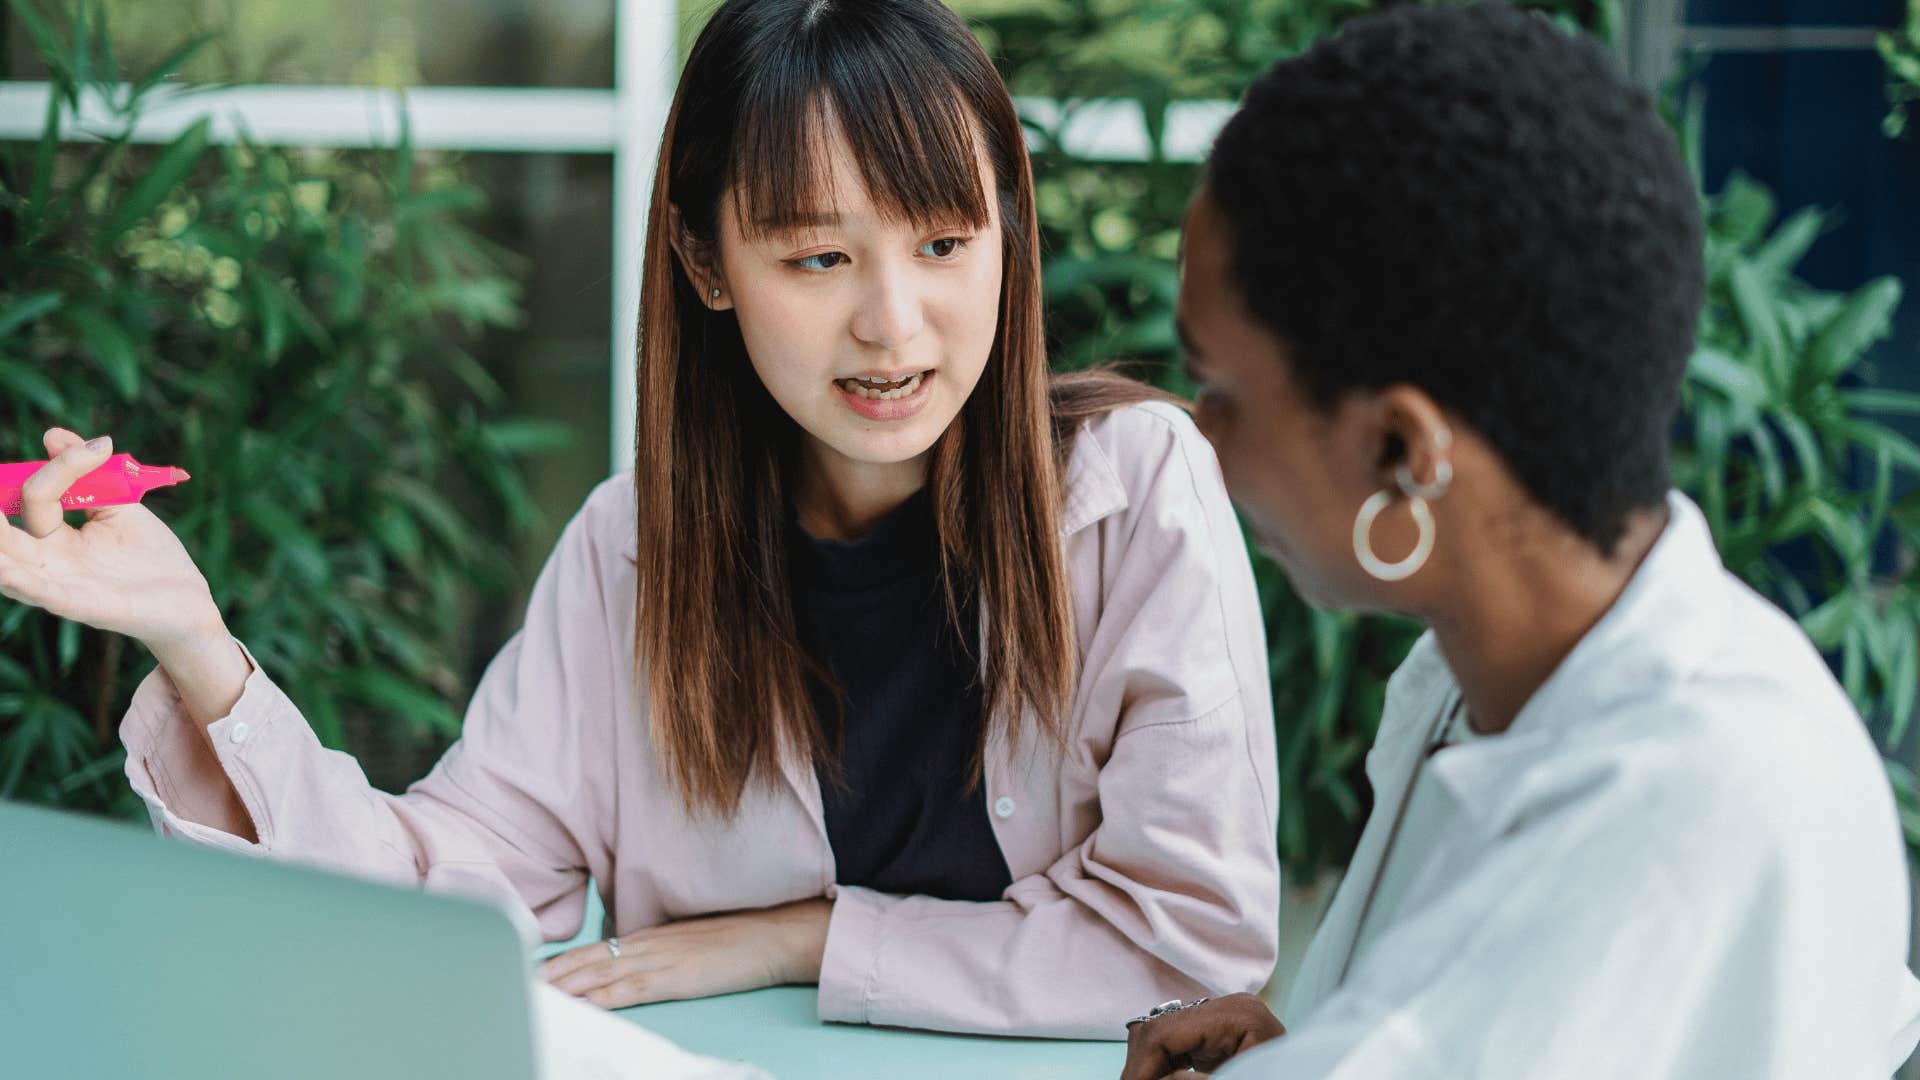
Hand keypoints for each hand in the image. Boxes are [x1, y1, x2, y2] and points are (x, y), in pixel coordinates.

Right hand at [0, 428, 219, 648]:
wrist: (189, 601)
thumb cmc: (151, 556)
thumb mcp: (120, 507)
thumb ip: (87, 475)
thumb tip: (53, 434)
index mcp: (55, 537)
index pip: (38, 497)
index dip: (63, 469)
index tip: (103, 447)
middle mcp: (51, 561)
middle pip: (6, 538)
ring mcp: (66, 585)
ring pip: (14, 570)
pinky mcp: (87, 607)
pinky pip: (50, 596)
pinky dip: (26, 585)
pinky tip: (6, 572)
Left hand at [540, 897, 832, 1009]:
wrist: (774, 936)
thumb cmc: (737, 942)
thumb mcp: (689, 944)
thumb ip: (658, 954)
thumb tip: (633, 969)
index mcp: (648, 936)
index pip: (592, 949)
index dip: (559, 963)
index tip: (530, 973)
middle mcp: (646, 944)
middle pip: (585, 959)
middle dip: (549, 975)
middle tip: (513, 985)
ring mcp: (659, 960)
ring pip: (599, 974)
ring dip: (564, 987)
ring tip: (533, 998)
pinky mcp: (675, 978)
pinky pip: (630, 989)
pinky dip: (602, 998)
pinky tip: (582, 1006)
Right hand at [1119, 993, 1286, 1079]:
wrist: (1312, 1075)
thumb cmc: (1286, 1076)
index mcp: (1238, 1014)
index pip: (1166, 1031)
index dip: (1140, 1066)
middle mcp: (1229, 1006)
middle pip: (1159, 1028)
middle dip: (1140, 1065)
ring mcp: (1224, 1018)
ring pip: (1162, 1034)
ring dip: (1148, 1065)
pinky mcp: (1221, 1033)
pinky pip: (1178, 1044)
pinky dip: (1163, 1065)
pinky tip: (1160, 1079)